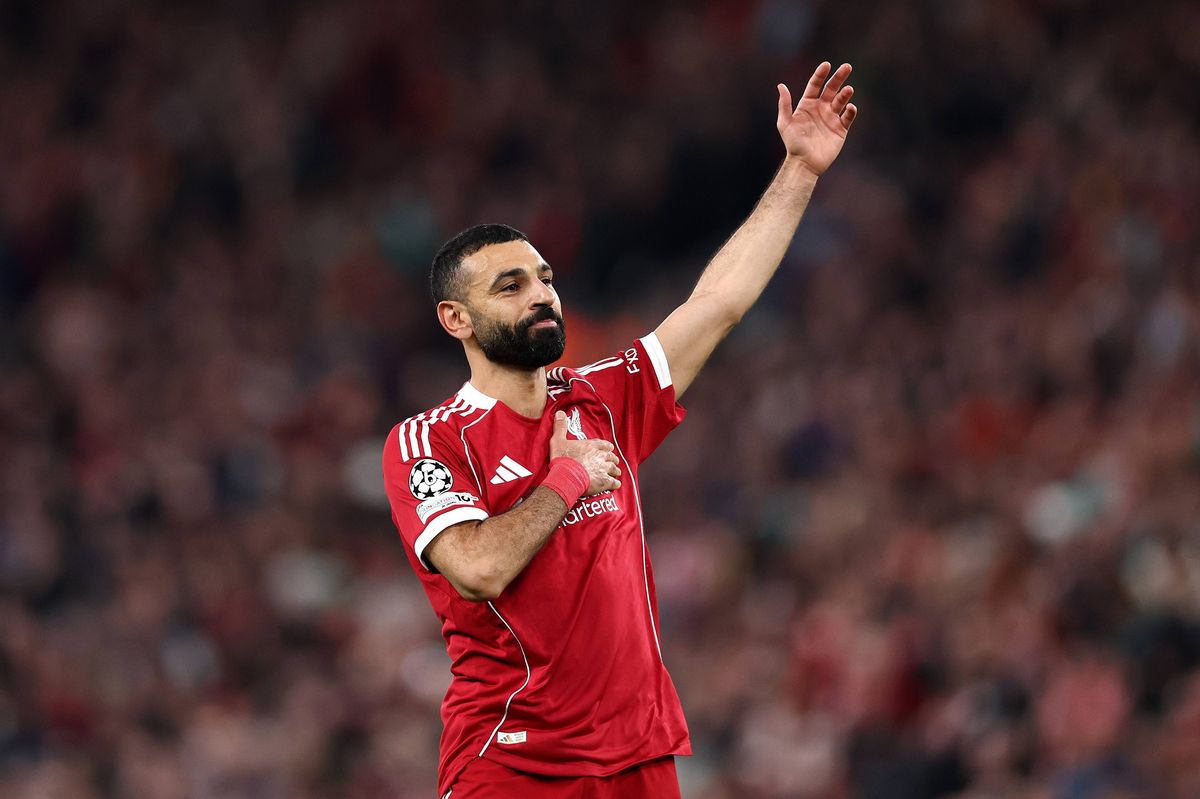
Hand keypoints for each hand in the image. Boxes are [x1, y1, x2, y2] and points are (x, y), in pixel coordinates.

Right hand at [550, 411, 620, 495]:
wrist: (566, 476)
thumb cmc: (562, 459)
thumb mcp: (558, 440)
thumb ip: (560, 427)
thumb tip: (560, 413)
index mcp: (591, 445)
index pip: (603, 444)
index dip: (606, 447)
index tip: (609, 448)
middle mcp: (600, 456)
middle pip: (610, 456)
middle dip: (612, 459)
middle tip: (613, 461)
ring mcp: (604, 468)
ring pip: (614, 468)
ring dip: (615, 470)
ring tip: (616, 472)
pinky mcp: (605, 481)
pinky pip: (614, 482)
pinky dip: (616, 483)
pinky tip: (616, 484)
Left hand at [776, 62, 857, 177]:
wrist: (804, 163)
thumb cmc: (793, 144)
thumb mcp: (785, 123)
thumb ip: (784, 104)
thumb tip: (780, 85)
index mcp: (807, 105)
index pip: (815, 85)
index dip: (821, 74)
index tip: (827, 65)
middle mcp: (821, 109)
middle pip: (832, 89)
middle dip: (839, 77)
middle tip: (847, 67)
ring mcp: (831, 118)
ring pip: (841, 101)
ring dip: (845, 94)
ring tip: (848, 90)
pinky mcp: (840, 129)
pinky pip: (848, 117)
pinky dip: (850, 111)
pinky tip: (849, 108)